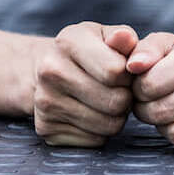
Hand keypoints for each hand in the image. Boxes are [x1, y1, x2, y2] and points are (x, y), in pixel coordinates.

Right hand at [31, 22, 137, 146]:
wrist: (48, 70)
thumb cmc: (88, 51)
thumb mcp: (106, 35)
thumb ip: (123, 37)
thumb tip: (127, 39)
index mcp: (68, 41)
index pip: (116, 71)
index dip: (129, 74)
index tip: (123, 71)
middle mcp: (50, 71)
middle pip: (115, 101)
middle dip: (126, 97)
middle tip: (119, 90)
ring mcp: (44, 102)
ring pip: (108, 125)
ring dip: (117, 116)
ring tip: (108, 100)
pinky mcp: (46, 128)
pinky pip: (95, 140)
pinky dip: (101, 131)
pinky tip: (93, 113)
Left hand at [126, 32, 173, 148]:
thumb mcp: (168, 45)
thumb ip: (144, 49)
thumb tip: (133, 65)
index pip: (150, 85)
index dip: (139, 88)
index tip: (146, 84)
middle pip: (161, 111)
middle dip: (147, 109)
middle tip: (153, 101)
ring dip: (163, 125)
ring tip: (170, 110)